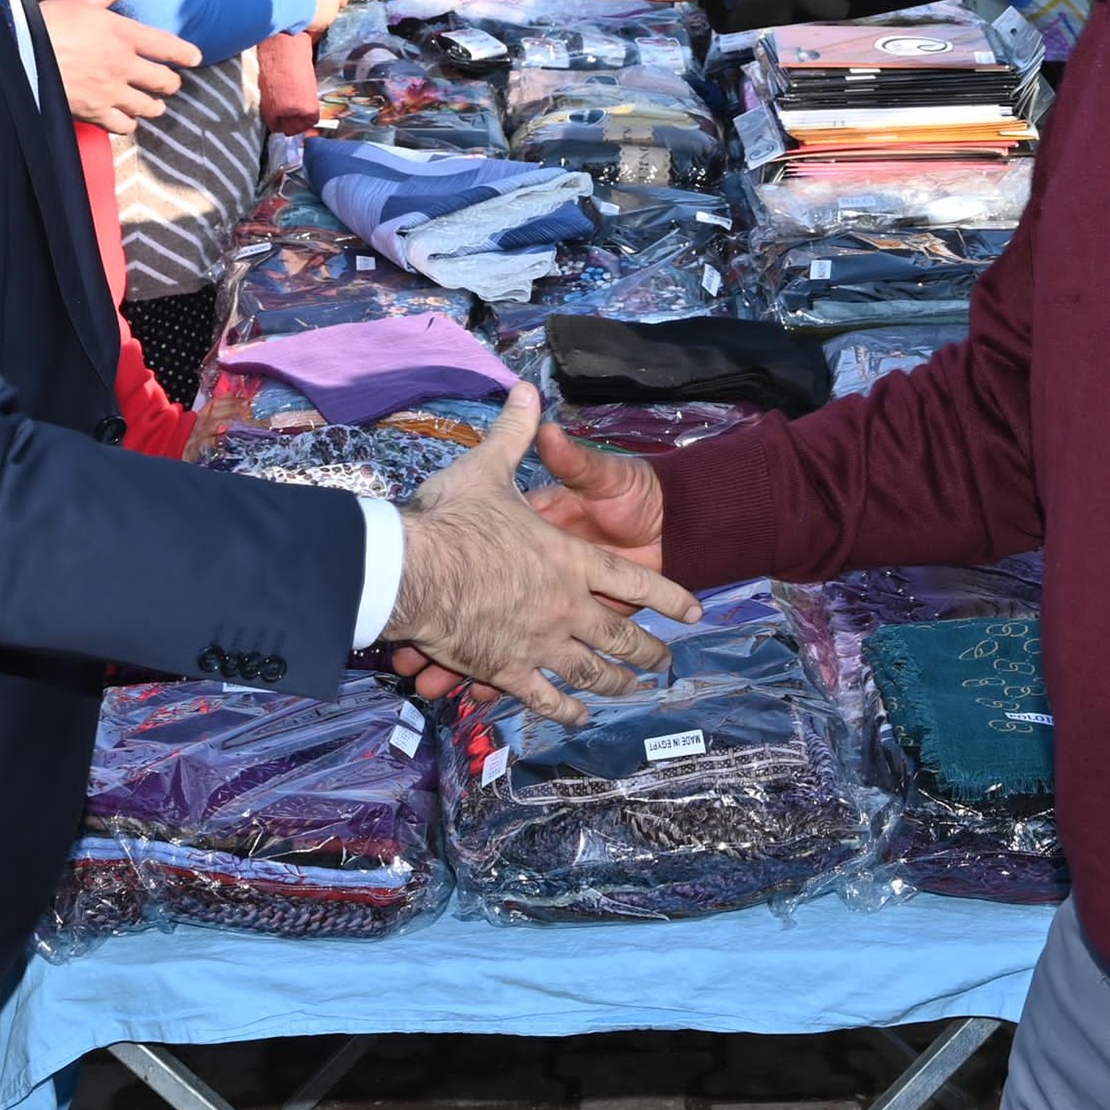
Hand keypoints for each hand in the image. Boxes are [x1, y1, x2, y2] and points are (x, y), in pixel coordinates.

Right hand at [44, 0, 194, 131]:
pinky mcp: (95, 112)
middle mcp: (124, 66)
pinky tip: (126, 119)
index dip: (186, 54)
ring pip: (149, 107)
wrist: (20, 55)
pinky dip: (128, 124)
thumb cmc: (50, 22)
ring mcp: (111, 92)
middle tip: (170, 83)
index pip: (168, 46)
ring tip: (153, 104)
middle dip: (171, 83)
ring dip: (153, 105)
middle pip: (164, 82)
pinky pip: (124, 126)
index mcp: (125, 35)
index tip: (195, 58)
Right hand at [383, 391, 698, 724]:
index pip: (634, 580)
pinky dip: (563, 708)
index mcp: (570, 557)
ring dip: (615, 683)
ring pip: (590, 670)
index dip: (668, 596)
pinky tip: (577, 716)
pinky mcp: (508, 668)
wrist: (415, 567)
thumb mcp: (490, 469)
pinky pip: (544, 695)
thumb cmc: (454, 517)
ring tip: (633, 690)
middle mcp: (566, 604)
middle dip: (646, 651)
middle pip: (619, 636)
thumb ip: (518, 435)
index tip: (694, 612)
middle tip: (665, 665)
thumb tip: (531, 393)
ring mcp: (540, 640)